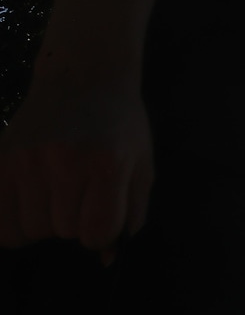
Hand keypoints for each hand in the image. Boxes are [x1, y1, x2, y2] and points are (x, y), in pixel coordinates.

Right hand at [0, 77, 152, 262]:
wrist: (84, 77)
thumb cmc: (120, 125)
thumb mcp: (142, 163)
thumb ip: (131, 213)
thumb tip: (108, 256)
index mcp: (106, 163)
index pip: (97, 232)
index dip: (101, 231)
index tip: (102, 212)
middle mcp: (64, 161)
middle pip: (61, 232)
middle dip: (73, 221)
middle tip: (79, 192)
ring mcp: (26, 160)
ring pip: (28, 231)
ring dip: (43, 221)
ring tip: (54, 192)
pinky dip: (13, 223)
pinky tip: (29, 201)